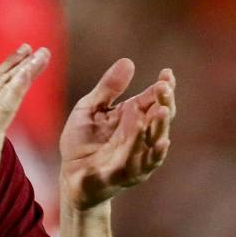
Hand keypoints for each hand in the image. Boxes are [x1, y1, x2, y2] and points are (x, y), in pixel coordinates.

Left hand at [59, 59, 175, 210]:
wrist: (68, 175)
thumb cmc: (82, 141)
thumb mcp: (90, 108)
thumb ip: (108, 88)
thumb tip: (128, 61)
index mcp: (133, 117)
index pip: (154, 100)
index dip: (163, 87)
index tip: (166, 73)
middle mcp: (141, 136)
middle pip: (160, 118)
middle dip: (164, 102)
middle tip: (163, 87)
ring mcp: (137, 155)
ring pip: (154, 140)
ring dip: (159, 126)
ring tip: (161, 109)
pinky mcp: (127, 174)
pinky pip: (144, 164)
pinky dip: (155, 154)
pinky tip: (163, 142)